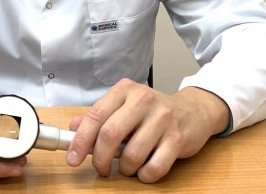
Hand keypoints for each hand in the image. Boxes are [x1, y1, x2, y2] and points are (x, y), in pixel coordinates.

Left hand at [66, 78, 228, 182]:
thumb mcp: (124, 105)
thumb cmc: (151, 111)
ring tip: (127, 166)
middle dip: (100, 159)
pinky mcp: (177, 138)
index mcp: (125, 90)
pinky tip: (144, 170)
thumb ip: (100, 115)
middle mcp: (142, 100)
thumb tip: (73, 127)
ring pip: (132, 154)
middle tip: (101, 169)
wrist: (192, 110)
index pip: (96, 115)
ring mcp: (162, 118)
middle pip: (110, 134)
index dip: (81, 140)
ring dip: (125, 168)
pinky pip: (155, 167)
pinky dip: (145, 175)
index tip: (73, 158)